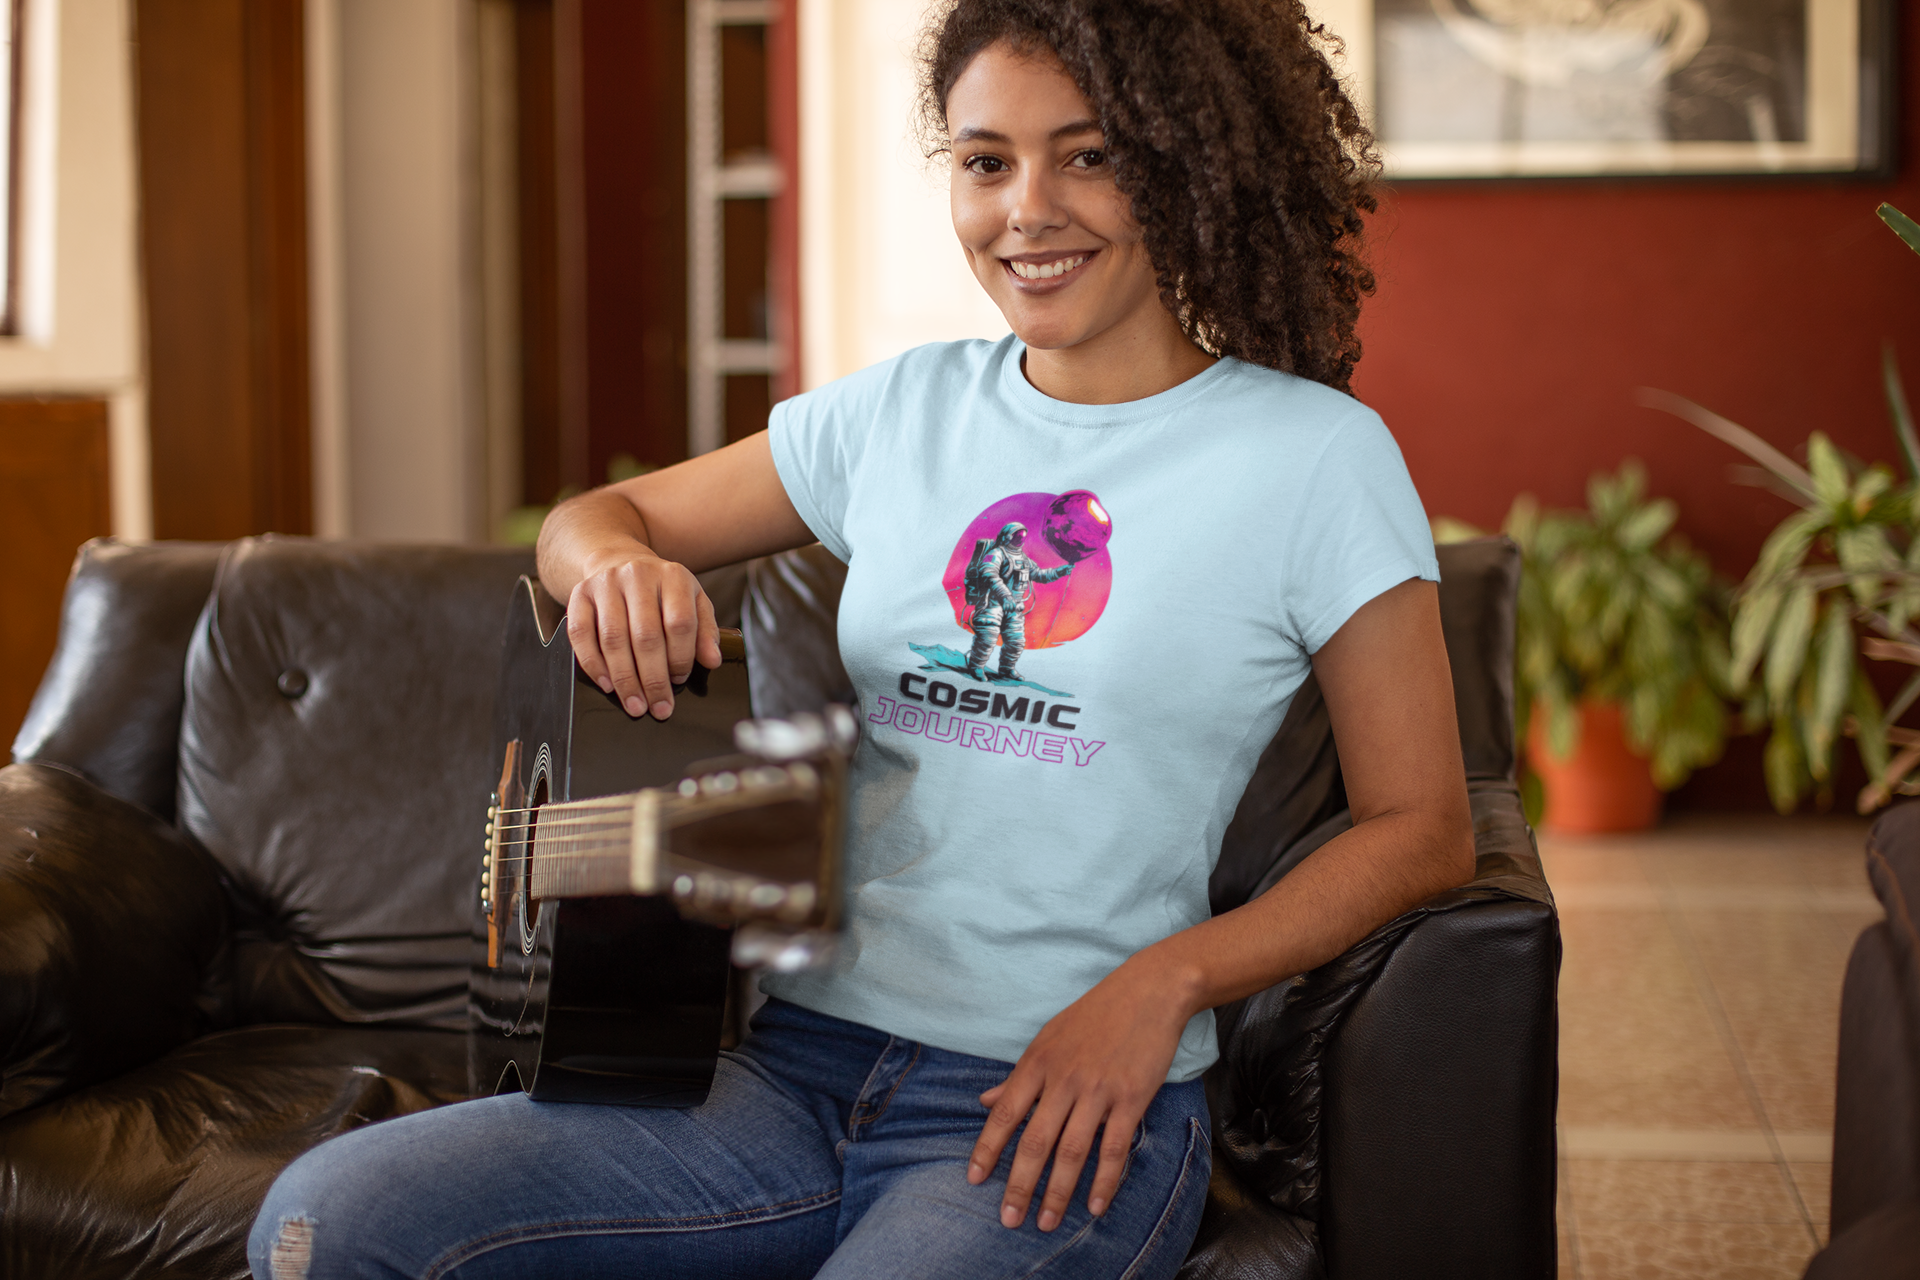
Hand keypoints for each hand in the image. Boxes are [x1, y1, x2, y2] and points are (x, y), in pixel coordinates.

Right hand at [564, 547, 720, 719]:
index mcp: (673, 576)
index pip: (679, 623)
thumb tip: (712, 660)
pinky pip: (580, 634)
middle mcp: (638, 575)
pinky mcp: (579, 594)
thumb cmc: (661, 592)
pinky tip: (607, 684)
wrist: (620, 562)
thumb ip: (706, 631)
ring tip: (635, 704)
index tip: (679, 680)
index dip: (680, 657)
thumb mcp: (693, 602)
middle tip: (659, 707)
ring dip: (625, 679)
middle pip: (645, 635)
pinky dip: (592, 664)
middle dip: (653, 679)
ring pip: (613, 638)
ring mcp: (606, 583)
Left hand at [967, 953, 1197, 1231]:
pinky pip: (1113, 1148)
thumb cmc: (1095, 1015)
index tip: (974, 1180)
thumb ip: (1018, 1075)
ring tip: (1046, 1222)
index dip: (988, 1149)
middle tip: (1009, 1220)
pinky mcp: (1131, 1098)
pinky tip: (1094, 1206)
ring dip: (1057, 1192)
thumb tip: (985, 1101)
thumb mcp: (1048, 1038)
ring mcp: (1098, 1090)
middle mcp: (1063, 1079)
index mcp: (1038, 1063)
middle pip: (1035, 1142)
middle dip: (1019, 1185)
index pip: (1005, 1114)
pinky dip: (1103, 1181)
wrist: (1148, 991)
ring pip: (1072, 1151)